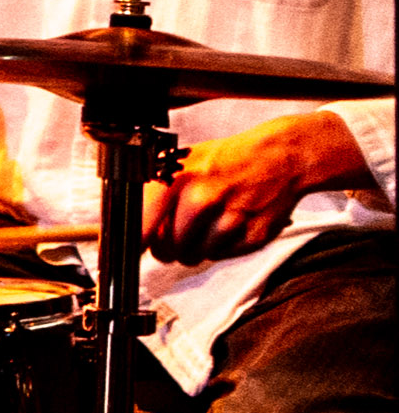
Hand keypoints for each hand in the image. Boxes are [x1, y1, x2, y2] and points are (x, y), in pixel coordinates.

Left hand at [149, 109, 372, 262]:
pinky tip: (228, 227)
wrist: (283, 155)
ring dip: (195, 249)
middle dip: (167, 247)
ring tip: (206, 226)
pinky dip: (220, 248)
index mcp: (178, 179)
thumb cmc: (227, 159)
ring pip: (193, 256)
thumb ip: (155, 193)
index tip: (131, 251)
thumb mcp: (182, 162)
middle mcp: (202, 199)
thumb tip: (129, 228)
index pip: (141, 227)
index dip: (134, 244)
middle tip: (176, 235)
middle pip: (166, 249)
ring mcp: (230, 218)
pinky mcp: (254, 234)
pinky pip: (220, 256)